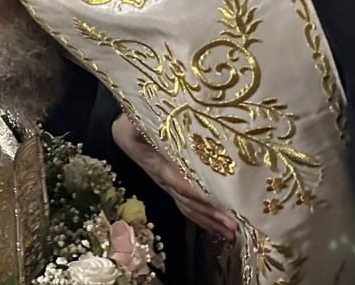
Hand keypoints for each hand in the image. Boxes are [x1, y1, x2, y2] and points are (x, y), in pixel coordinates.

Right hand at [111, 115, 236, 239]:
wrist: (122, 129)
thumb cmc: (131, 122)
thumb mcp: (135, 120)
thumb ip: (145, 122)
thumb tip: (158, 121)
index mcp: (156, 162)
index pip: (177, 181)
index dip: (195, 193)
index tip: (215, 201)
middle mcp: (162, 178)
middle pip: (187, 202)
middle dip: (209, 214)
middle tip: (232, 226)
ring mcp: (167, 184)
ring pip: (188, 207)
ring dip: (209, 221)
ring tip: (231, 233)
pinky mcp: (172, 184)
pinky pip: (187, 205)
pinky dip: (202, 217)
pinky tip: (217, 226)